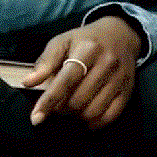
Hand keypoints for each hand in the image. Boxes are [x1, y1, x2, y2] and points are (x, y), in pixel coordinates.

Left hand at [23, 15, 140, 128]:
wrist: (120, 34)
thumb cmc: (86, 40)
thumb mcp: (63, 41)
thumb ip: (45, 62)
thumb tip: (28, 82)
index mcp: (88, 49)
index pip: (66, 80)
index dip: (49, 100)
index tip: (36, 118)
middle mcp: (107, 63)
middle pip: (78, 100)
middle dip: (62, 108)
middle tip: (57, 105)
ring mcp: (120, 78)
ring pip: (93, 111)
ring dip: (77, 116)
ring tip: (71, 108)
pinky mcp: (128, 90)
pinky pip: (110, 116)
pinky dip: (94, 122)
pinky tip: (86, 116)